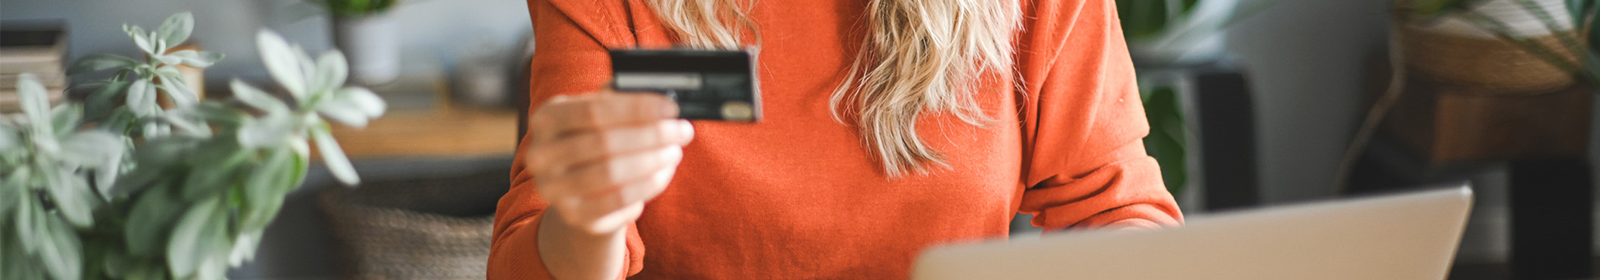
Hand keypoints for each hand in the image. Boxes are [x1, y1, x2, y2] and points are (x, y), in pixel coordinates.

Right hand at [526, 90, 693, 234]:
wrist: (579, 190)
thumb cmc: (595, 142)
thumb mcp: (600, 116)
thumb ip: (621, 101)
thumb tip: (661, 97)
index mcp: (546, 118)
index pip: (593, 109)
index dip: (636, 108)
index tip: (670, 108)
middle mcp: (541, 154)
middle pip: (604, 142)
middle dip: (652, 135)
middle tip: (682, 132)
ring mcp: (553, 189)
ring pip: (612, 173)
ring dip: (653, 161)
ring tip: (674, 152)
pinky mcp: (573, 216)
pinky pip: (618, 202)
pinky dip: (647, 186)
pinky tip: (663, 174)